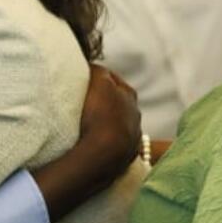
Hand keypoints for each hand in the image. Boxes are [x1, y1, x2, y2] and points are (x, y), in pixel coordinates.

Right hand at [78, 66, 142, 188]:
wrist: (103, 154)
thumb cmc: (100, 115)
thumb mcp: (99, 84)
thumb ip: (99, 71)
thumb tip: (95, 66)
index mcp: (130, 95)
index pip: (113, 79)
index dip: (100, 76)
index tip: (85, 77)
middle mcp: (136, 115)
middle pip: (119, 102)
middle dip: (106, 100)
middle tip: (86, 100)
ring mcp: (133, 137)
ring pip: (119, 124)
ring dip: (108, 122)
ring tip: (89, 124)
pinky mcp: (126, 156)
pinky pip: (115, 144)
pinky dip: (107, 141)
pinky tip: (95, 143)